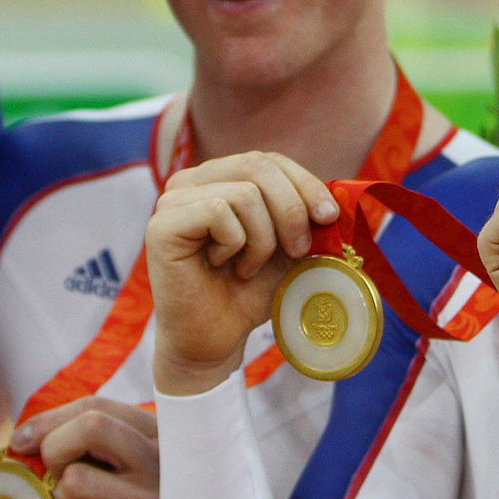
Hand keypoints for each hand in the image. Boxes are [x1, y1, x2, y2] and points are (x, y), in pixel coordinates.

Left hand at [11, 398, 166, 498]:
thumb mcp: (135, 468)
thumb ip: (96, 445)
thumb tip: (25, 438)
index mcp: (162, 437)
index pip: (97, 408)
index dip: (51, 420)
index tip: (23, 438)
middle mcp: (162, 462)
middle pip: (91, 427)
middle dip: (55, 446)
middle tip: (54, 472)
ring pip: (74, 479)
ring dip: (64, 497)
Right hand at [147, 152, 336, 396]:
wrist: (216, 338)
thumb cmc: (249, 291)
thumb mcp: (288, 247)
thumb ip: (306, 217)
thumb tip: (337, 198)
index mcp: (220, 177)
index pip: (269, 160)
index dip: (304, 183)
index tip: (329, 217)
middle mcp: (191, 180)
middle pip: (258, 166)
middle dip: (292, 210)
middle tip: (297, 251)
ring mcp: (172, 200)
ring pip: (245, 194)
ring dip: (262, 239)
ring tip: (247, 267)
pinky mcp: (161, 225)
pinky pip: (218, 211)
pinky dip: (235, 244)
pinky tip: (221, 265)